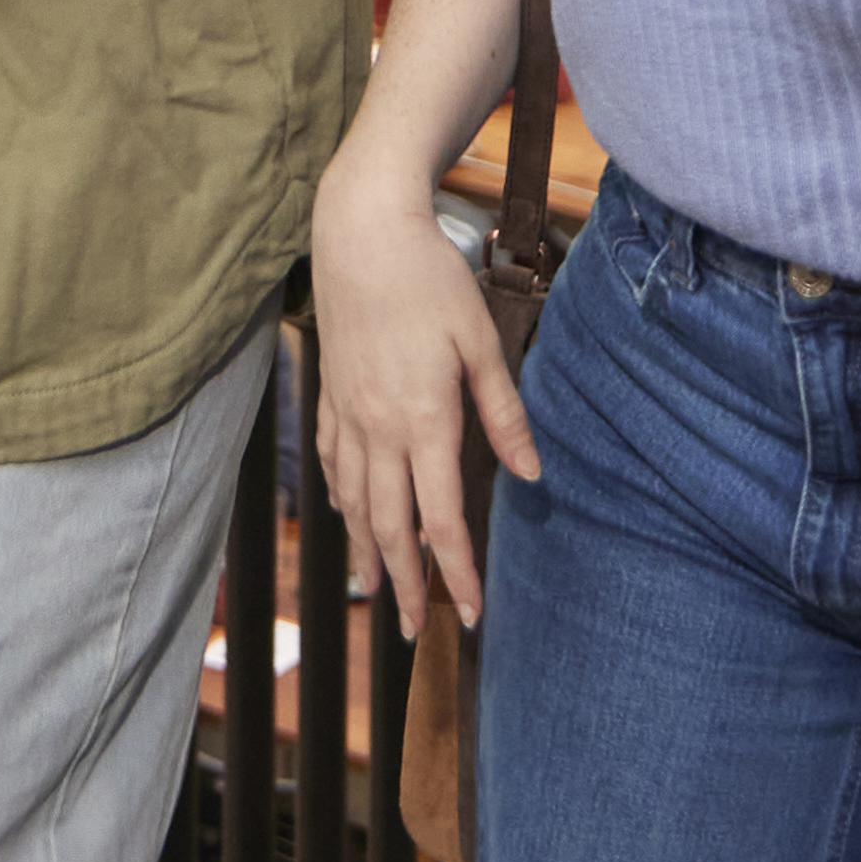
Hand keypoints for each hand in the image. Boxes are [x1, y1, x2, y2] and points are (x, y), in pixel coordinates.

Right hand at [308, 170, 528, 632]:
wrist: (359, 229)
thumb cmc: (429, 278)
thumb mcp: (480, 340)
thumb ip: (503, 412)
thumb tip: (530, 473)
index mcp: (423, 419)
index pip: (440, 518)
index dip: (456, 572)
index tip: (470, 612)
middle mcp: (379, 427)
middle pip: (389, 525)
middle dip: (404, 583)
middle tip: (412, 631)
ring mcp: (348, 412)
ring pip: (353, 502)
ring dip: (366, 552)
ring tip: (377, 591)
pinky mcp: (330, 393)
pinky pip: (334, 464)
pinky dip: (341, 501)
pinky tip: (347, 517)